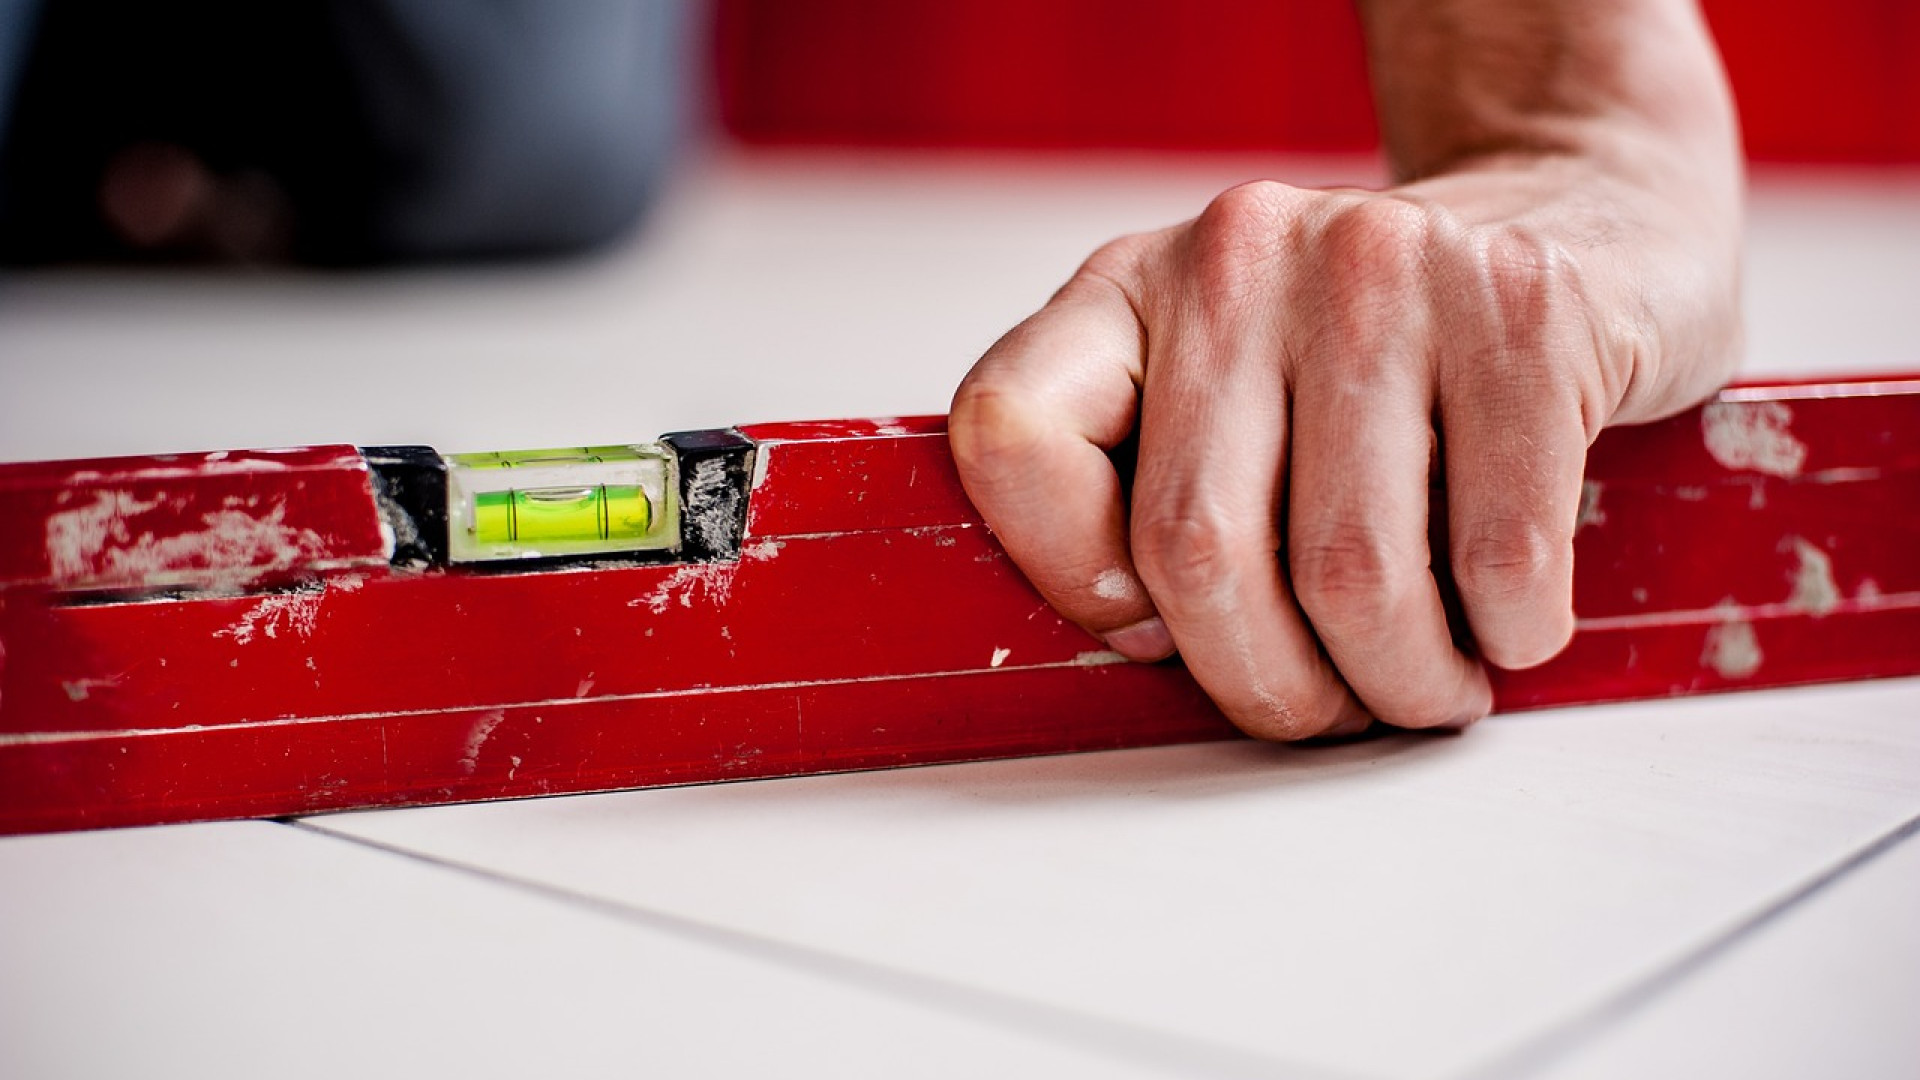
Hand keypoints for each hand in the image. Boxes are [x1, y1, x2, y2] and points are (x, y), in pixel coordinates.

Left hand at [950, 158, 1738, 739]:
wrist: (1585, 221)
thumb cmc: (1379, 367)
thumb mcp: (1225, 394)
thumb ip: (1148, 493)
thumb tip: (1135, 652)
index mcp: (1128, 288)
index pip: (1008, 432)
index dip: (1068, 576)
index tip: (1154, 630)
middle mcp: (1237, 257)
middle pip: (1193, 548)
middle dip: (1267, 686)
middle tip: (1323, 713)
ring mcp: (1383, 267)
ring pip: (1349, 576)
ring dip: (1397, 686)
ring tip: (1423, 685)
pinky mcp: (1525, 311)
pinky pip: (1498, 556)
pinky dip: (1505, 636)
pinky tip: (1506, 621)